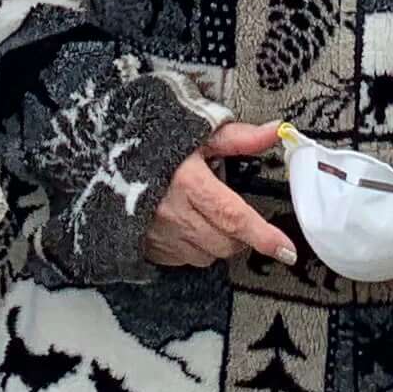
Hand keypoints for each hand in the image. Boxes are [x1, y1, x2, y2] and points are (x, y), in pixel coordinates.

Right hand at [145, 122, 295, 266]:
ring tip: (208, 215)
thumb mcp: (197, 132)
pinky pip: (183, 260)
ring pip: (206, 256)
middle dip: (241, 236)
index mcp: (190, 183)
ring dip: (217, 243)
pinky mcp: (147, 248)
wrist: (105, 156)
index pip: (235, 217)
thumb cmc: (154, 139)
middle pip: (225, 243)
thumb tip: (277, 131)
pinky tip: (187, 224)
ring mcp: (158, 235)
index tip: (286, 249)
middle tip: (237, 214)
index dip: (263, 236)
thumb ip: (240, 137)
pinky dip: (193, 248)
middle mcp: (174, 214)